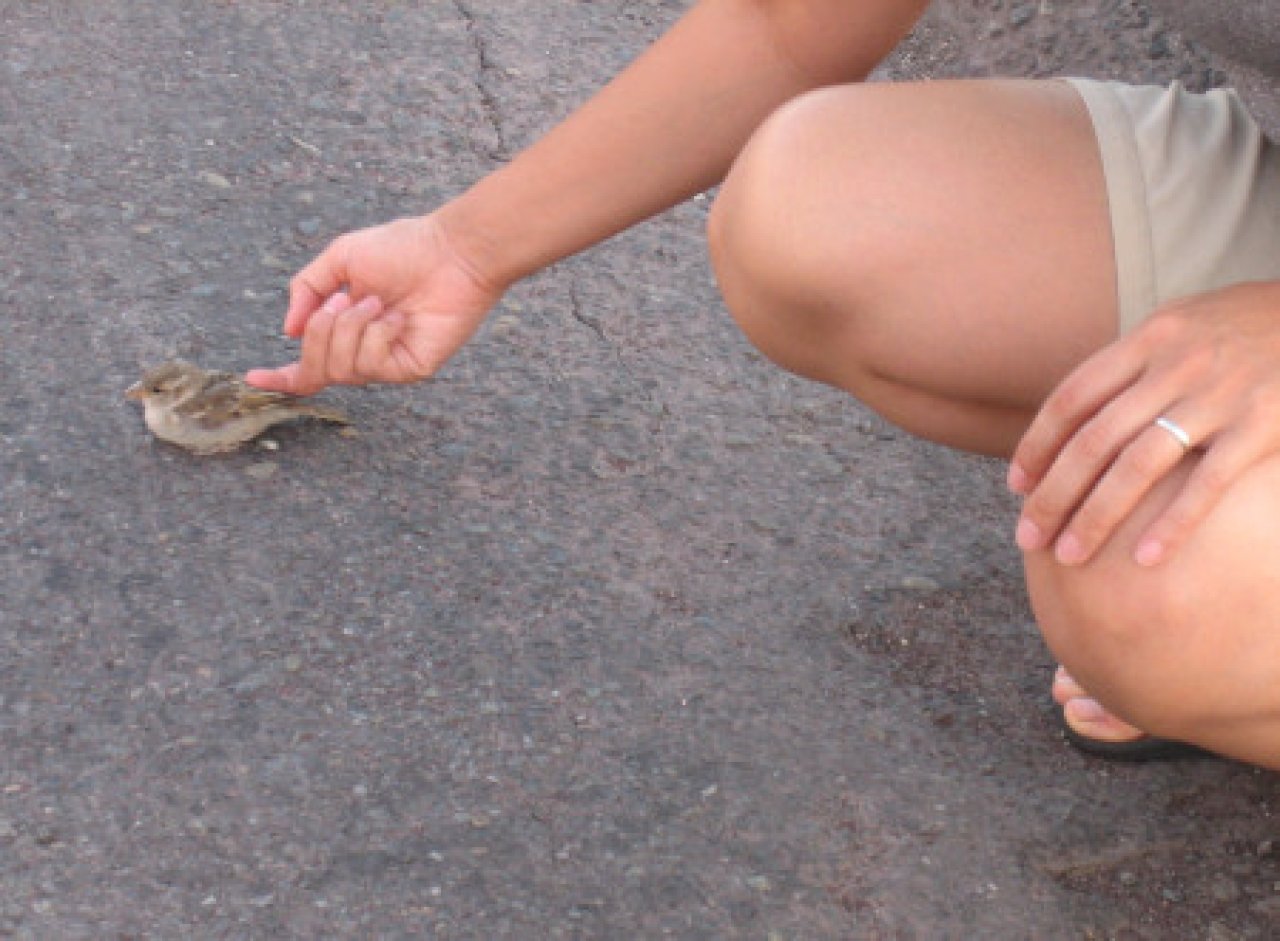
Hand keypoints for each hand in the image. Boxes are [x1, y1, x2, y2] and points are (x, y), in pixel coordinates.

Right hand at [246, 213, 503, 394]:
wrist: (451, 252)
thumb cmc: (403, 248)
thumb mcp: (340, 258)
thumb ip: (307, 289)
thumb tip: (287, 331)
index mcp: (346, 328)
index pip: (310, 364)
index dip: (280, 377)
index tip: (253, 378)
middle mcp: (365, 350)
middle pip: (316, 370)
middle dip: (319, 333)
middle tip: (343, 299)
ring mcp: (388, 363)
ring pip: (339, 370)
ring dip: (349, 329)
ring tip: (376, 302)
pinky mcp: (411, 369)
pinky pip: (371, 366)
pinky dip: (376, 336)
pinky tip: (397, 317)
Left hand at [1009, 280, 1279, 565]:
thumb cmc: (1248, 327)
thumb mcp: (1185, 327)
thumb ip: (1133, 367)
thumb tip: (1074, 417)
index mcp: (1149, 339)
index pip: (1072, 398)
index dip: (1038, 445)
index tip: (1017, 486)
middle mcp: (1176, 364)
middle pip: (1093, 439)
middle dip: (1054, 493)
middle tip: (1028, 538)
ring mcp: (1220, 393)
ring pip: (1138, 464)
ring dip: (1096, 515)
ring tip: (1069, 556)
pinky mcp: (1264, 422)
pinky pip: (1208, 483)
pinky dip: (1173, 522)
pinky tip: (1144, 558)